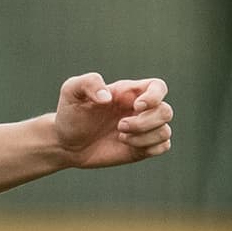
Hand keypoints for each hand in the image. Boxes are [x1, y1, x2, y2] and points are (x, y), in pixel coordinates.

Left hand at [53, 73, 171, 168]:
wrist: (65, 143)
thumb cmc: (70, 115)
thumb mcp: (71, 92)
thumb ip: (89, 83)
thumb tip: (107, 97)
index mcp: (129, 92)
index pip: (158, 87)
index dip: (155, 96)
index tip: (136, 106)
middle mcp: (140, 110)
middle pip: (166, 111)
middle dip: (145, 122)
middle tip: (119, 126)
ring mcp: (143, 129)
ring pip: (165, 131)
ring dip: (144, 136)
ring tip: (120, 136)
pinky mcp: (142, 147)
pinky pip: (163, 146)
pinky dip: (150, 147)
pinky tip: (127, 145)